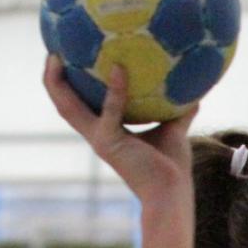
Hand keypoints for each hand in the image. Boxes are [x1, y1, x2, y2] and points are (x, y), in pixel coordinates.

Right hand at [43, 56, 195, 206]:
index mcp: (106, 133)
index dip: (67, 86)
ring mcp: (100, 140)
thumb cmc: (172, 169)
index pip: (78, 107)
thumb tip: (194, 94)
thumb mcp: (174, 132)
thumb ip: (178, 112)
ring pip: (68, 108)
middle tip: (53, 52)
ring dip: (59, 83)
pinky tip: (119, 69)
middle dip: (52, 80)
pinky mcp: (110, 144)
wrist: (172, 194)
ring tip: (59, 56)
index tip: (66, 60)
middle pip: (63, 105)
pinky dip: (114, 90)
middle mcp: (97, 136)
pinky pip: (110, 111)